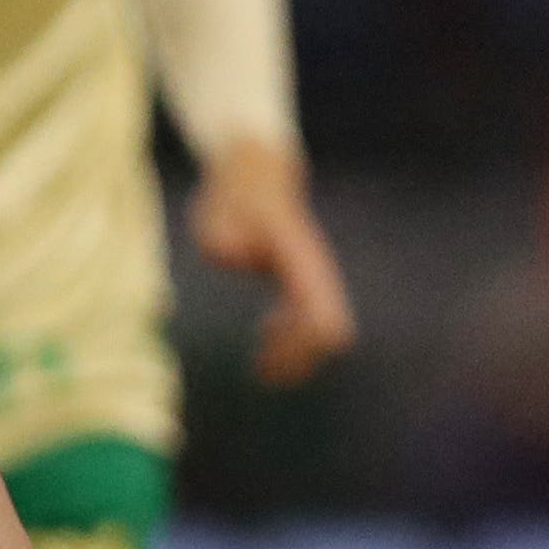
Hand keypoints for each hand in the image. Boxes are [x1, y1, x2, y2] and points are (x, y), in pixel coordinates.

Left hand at [190, 141, 354, 384]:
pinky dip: (292, 336)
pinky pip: (310, 318)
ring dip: (297, 353)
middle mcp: (314, 274)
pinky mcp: (300, 279)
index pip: (321, 319)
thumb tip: (237, 256)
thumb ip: (225, 237)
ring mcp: (311, 277)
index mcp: (301, 264)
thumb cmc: (232, 197)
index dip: (298, 346)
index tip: (264, 350)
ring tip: (262, 371)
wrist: (250, 175)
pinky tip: (264, 336)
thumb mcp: (219, 214)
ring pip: (323, 328)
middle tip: (262, 373)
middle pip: (329, 332)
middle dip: (300, 359)